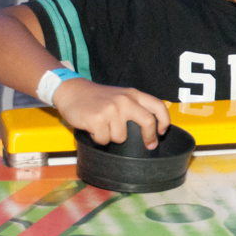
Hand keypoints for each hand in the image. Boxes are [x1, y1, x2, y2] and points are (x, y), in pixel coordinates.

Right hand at [52, 78, 170, 148]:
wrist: (71, 91)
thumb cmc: (97, 97)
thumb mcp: (120, 96)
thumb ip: (134, 107)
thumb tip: (149, 129)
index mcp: (133, 94)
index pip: (157, 106)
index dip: (164, 121)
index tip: (162, 132)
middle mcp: (125, 100)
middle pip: (147, 121)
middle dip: (149, 137)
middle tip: (149, 145)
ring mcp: (112, 109)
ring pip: (121, 137)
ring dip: (112, 137)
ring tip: (103, 127)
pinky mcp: (97, 119)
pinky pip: (104, 140)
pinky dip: (98, 138)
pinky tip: (93, 128)